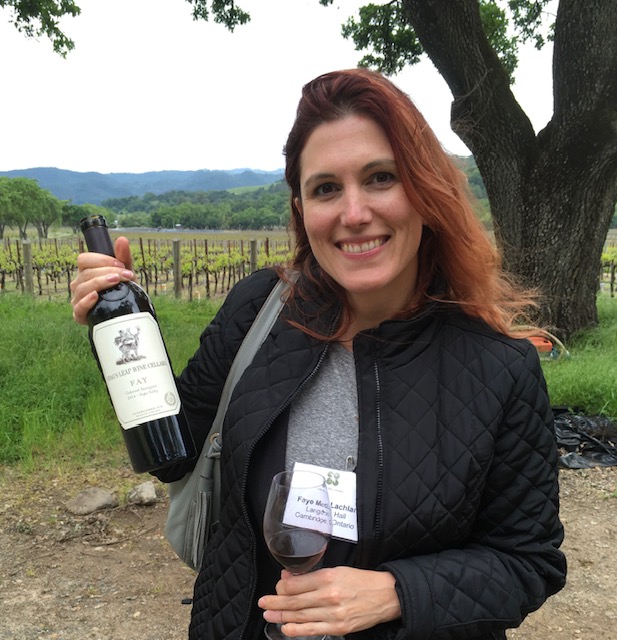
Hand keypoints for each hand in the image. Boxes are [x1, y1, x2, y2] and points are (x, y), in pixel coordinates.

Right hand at [70, 236, 135, 324]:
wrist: (127, 312)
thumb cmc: (123, 290)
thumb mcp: (126, 273)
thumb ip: (123, 257)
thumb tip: (122, 239)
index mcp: (86, 271)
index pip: (84, 259)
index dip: (101, 260)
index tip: (120, 265)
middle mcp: (79, 284)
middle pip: (86, 273)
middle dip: (108, 272)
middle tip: (126, 275)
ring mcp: (78, 299)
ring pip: (83, 288)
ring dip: (101, 283)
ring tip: (116, 282)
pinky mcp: (80, 315)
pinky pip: (78, 308)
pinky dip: (86, 301)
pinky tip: (96, 297)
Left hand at [257, 567, 400, 636]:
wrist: (385, 595)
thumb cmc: (360, 580)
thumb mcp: (337, 570)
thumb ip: (313, 576)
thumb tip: (289, 579)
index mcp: (329, 577)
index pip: (298, 584)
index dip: (283, 587)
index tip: (276, 587)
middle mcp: (329, 595)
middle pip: (296, 601)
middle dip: (276, 603)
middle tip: (262, 603)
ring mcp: (334, 613)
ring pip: (301, 616)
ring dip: (282, 616)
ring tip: (268, 615)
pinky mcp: (339, 627)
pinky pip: (313, 629)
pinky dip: (298, 630)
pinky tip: (286, 628)